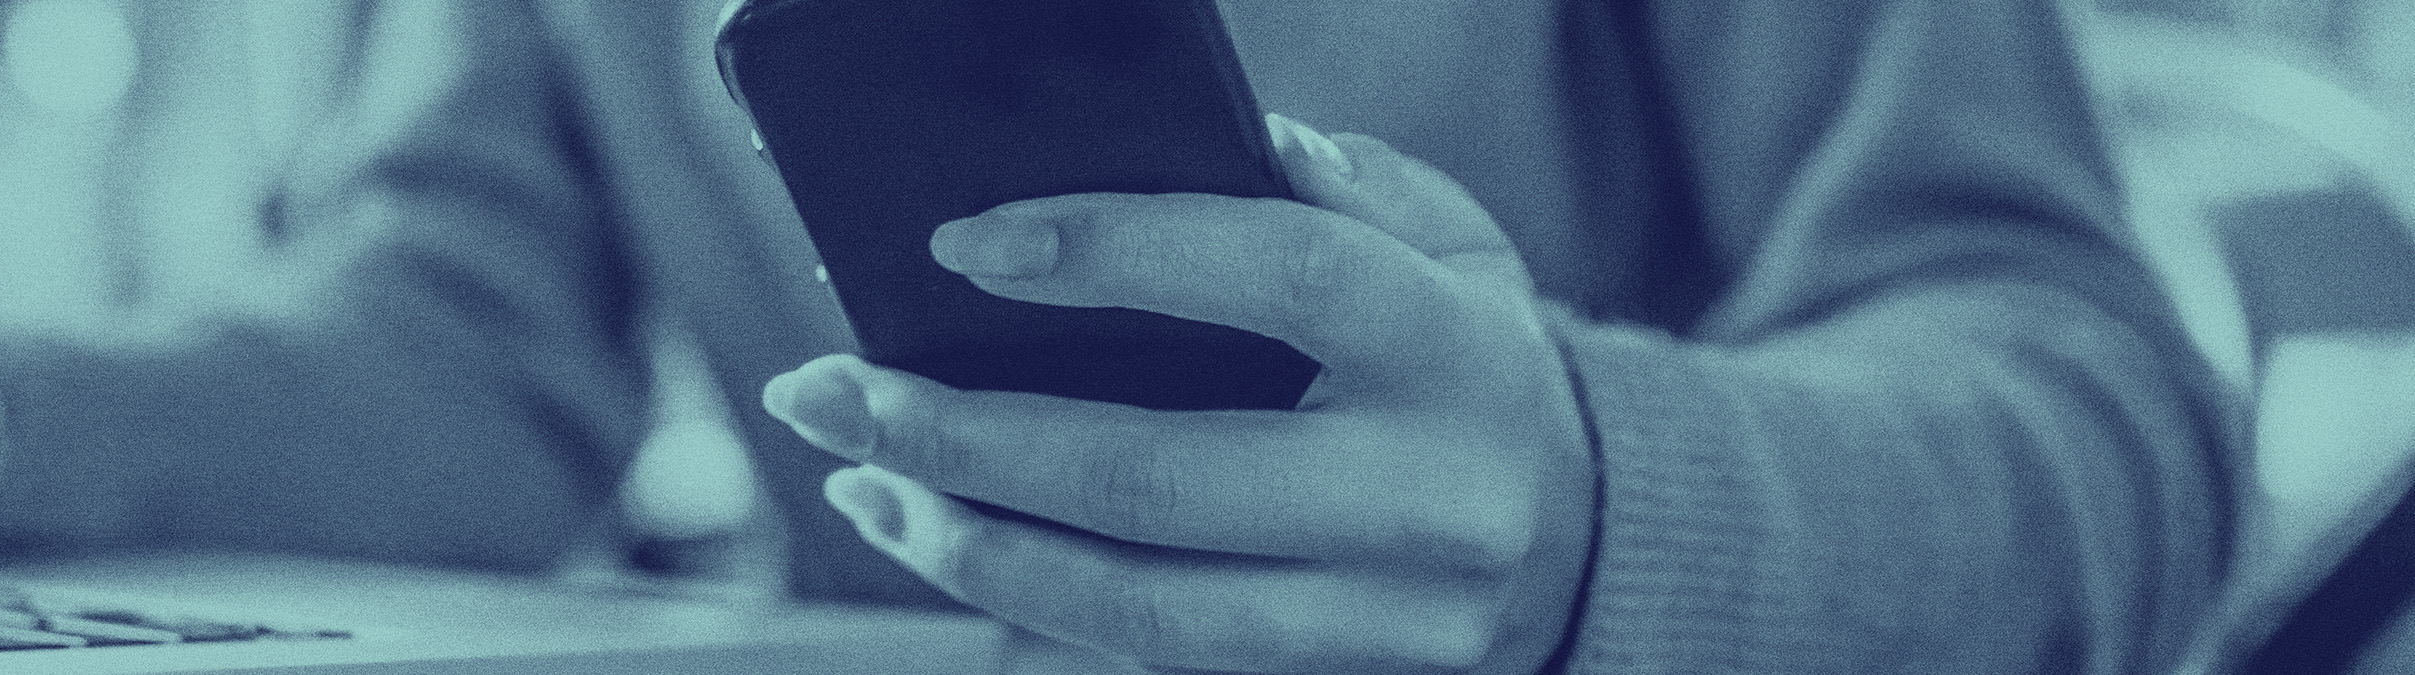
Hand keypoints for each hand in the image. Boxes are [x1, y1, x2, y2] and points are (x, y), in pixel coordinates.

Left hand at [764, 116, 1591, 672]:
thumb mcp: (1448, 246)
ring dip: (965, 543)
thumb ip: (1342, 189)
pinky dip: (1022, 599)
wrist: (1591, 536)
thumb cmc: (1465, 357)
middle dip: (965, 436)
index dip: (1115, 254)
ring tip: (858, 475)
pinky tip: (933, 533)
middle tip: (828, 388)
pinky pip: (1147, 654)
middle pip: (1161, 478)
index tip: (961, 245)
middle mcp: (1430, 497)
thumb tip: (1217, 144)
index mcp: (1456, 350)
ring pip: (1137, 607)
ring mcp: (1384, 617)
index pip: (1279, 280)